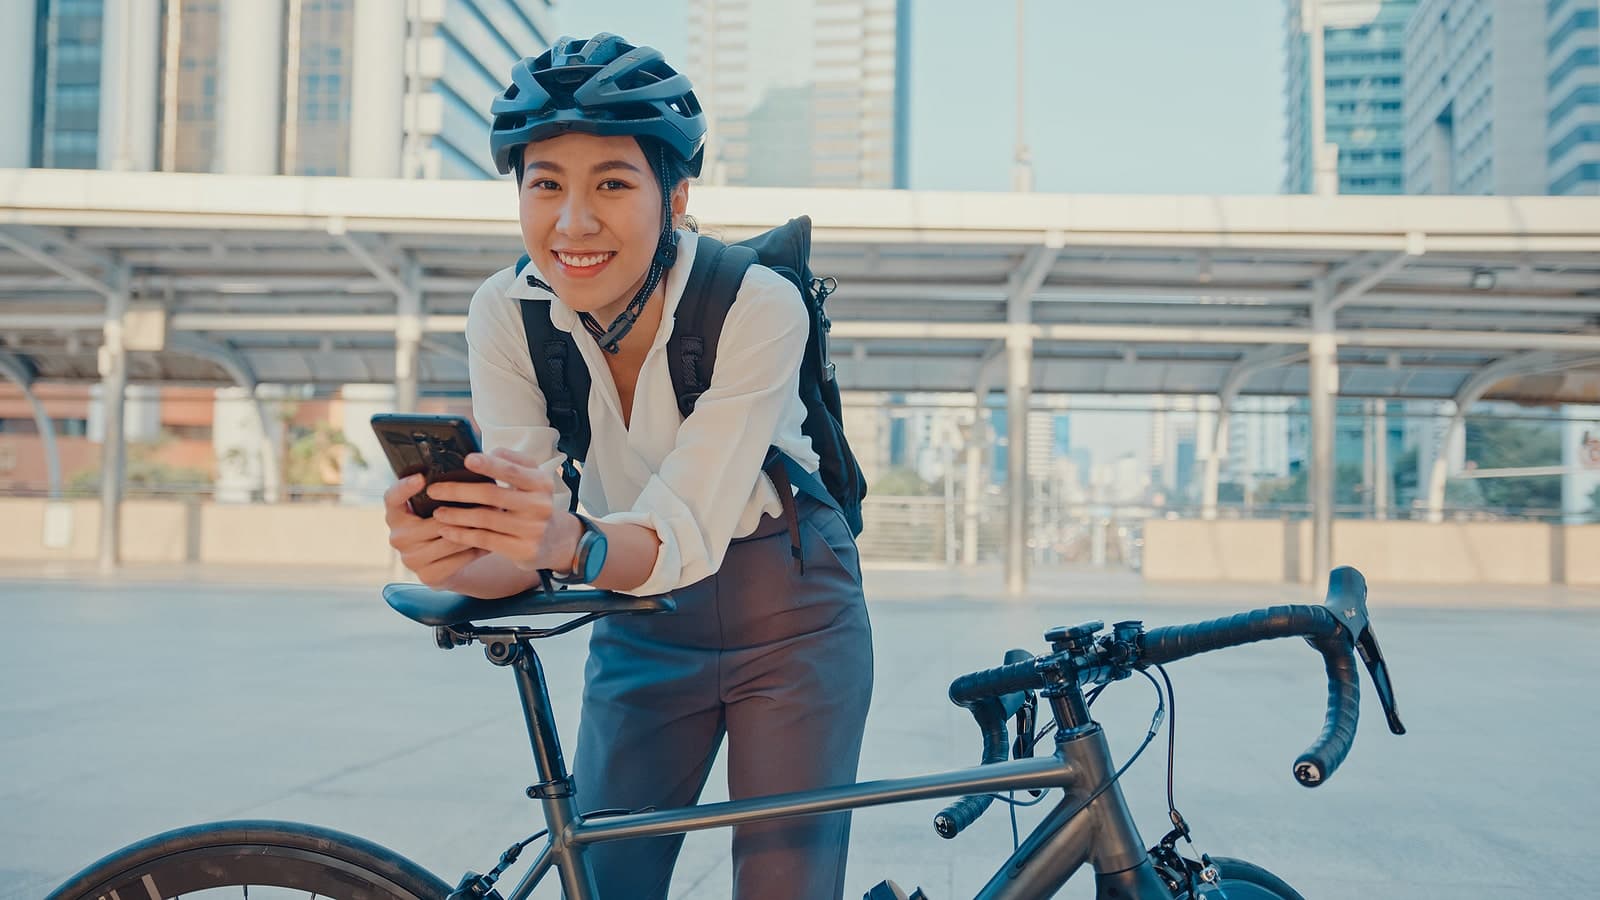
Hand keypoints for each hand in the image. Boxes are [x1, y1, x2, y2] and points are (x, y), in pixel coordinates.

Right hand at [384, 473, 487, 587]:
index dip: (404, 488)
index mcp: (396, 514)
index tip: (421, 478)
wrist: (447, 564)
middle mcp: (398, 537)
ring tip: (496, 519)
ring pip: (450, 540)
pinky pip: (458, 559)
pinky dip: (475, 550)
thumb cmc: (444, 524)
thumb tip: (470, 463)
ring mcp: (410, 559)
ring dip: (475, 529)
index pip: (392, 498)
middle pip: (434, 521)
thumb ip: (442, 490)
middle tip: (491, 499)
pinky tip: (489, 542)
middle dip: (465, 510)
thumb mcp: (437, 506)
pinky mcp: (427, 576)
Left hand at [427, 448, 576, 571]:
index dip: (489, 465)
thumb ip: (511, 462)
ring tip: (437, 512)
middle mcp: (540, 505)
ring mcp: (533, 529)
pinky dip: (463, 535)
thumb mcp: (530, 479)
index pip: (512, 470)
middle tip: (434, 490)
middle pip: (492, 495)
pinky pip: (485, 540)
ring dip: (456, 515)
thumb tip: (486, 453)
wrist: (553, 540)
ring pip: (485, 519)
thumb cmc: (531, 503)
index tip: (467, 460)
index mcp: (541, 482)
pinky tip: (447, 530)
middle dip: (459, 491)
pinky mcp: (524, 550)